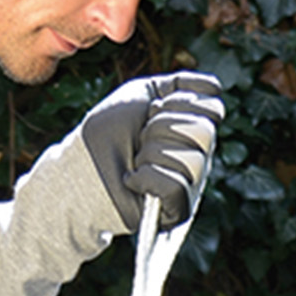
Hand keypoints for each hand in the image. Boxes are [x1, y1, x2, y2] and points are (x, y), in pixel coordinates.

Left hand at [78, 71, 223, 228]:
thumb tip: (215, 88)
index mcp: (194, 128)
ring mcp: (190, 184)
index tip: (153, 110)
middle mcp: (199, 155)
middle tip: (140, 138)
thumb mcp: (142, 95)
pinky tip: (133, 180)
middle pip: (205, 133)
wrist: (81, 167)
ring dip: (151, 154)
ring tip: (134, 160)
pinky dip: (148, 179)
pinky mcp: (176, 210)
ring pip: (192, 161)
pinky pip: (177, 187)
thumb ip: (179, 85)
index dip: (179, 103)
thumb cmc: (107, 133)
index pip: (213, 109)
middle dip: (162, 128)